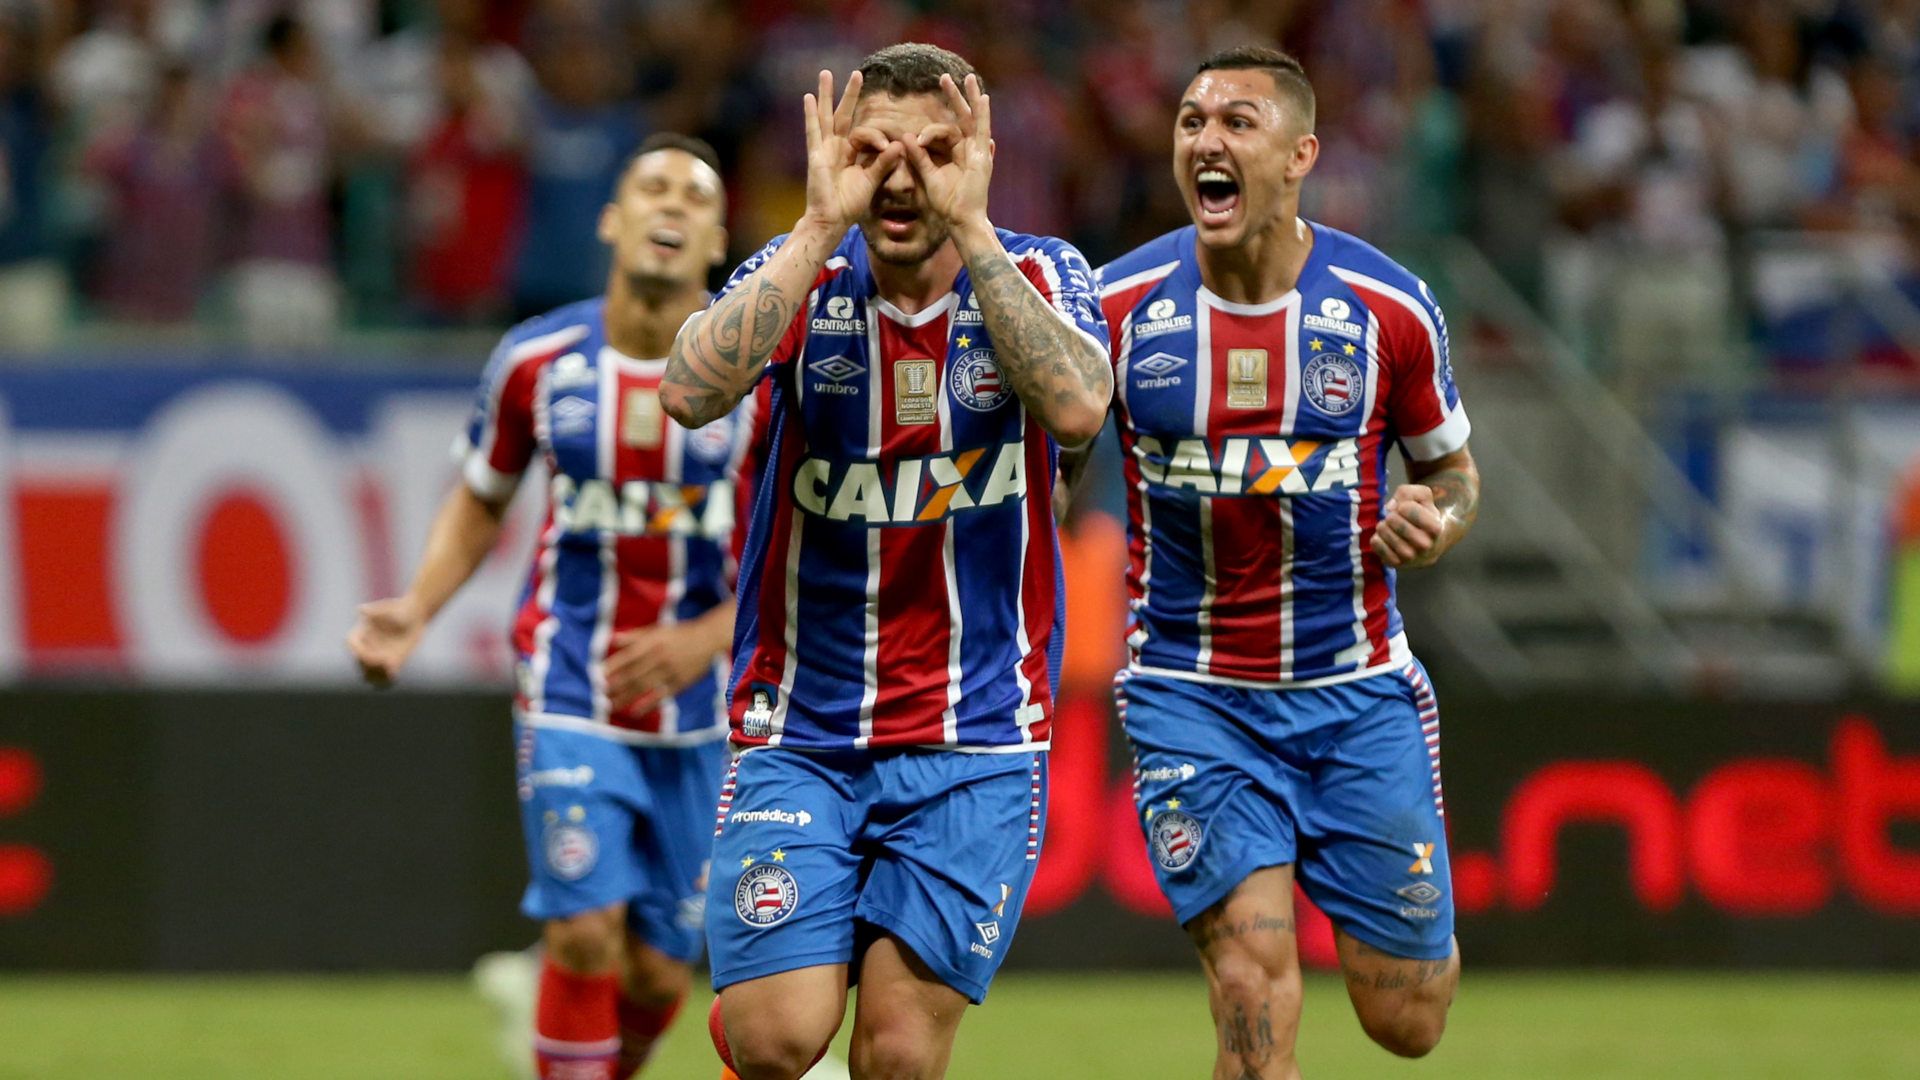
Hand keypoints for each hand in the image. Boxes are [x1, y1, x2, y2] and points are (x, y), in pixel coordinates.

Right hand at [347, 596, 426, 685]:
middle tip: (386, 661)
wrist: (415, 615)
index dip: (359, 651)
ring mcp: (376, 656)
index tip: (372, 654)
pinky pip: (383, 678)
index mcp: (360, 632)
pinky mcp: (390, 663)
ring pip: (368, 674)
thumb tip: (360, 610)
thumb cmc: (400, 608)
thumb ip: (375, 611)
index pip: (351, 643)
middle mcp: (366, 646)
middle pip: (359, 662)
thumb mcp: (388, 609)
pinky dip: (385, 680)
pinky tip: (394, 676)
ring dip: (375, 676)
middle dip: (369, 665)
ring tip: (388, 671)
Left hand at [605, 621, 724, 713]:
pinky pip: (660, 696)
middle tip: (602, 694)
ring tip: (611, 706)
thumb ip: (634, 636)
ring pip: (643, 687)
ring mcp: (669, 672)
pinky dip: (647, 705)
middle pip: (633, 674)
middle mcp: (659, 657)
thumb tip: (611, 640)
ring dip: (626, 697)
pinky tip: (635, 713)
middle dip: (616, 685)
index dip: (613, 667)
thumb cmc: (679, 634)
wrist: (708, 639)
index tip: (600, 676)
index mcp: (652, 642)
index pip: (628, 657)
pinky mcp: (680, 683)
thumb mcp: (657, 630)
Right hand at [802, 69, 903, 234]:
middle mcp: (836, 147)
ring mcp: (824, 149)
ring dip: (826, 95)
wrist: (833, 220)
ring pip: (825, 116)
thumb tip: (899, 145)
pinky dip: (810, 115)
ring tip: (825, 74)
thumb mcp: (871, 181)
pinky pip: (813, 131)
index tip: (888, 146)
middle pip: (842, 115)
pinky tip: (808, 97)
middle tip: (856, 73)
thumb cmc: (849, 205)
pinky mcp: (815, 155)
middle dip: (849, 94)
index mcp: (850, 153)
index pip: (864, 134)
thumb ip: (883, 163)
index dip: (877, 137)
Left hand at [901, 73, 992, 235]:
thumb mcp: (928, 176)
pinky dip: (983, 114)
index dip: (929, 132)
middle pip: (961, 118)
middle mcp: (970, 150)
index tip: (917, 139)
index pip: (944, 132)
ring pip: (974, 119)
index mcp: (957, 155)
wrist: (961, 220)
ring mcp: (979, 152)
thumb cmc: (946, 204)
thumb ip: (919, 156)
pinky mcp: (983, 156)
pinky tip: (982, 97)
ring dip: (970, 98)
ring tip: (966, 78)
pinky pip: (983, 130)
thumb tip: (906, 137)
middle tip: (944, 77)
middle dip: (954, 97)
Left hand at [1370, 484, 1452, 568]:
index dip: (1402, 505)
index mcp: (1435, 527)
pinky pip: (1378, 547)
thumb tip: (1391, 508)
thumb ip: (1409, 493)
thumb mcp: (1423, 498)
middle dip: (1390, 516)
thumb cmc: (1423, 517)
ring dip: (1382, 526)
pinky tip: (1382, 537)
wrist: (1428, 544)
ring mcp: (1411, 557)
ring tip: (1387, 527)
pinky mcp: (1397, 564)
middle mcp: (1426, 545)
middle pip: (1394, 521)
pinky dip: (1376, 539)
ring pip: (1384, 533)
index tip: (1405, 509)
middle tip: (1393, 519)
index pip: (1407, 508)